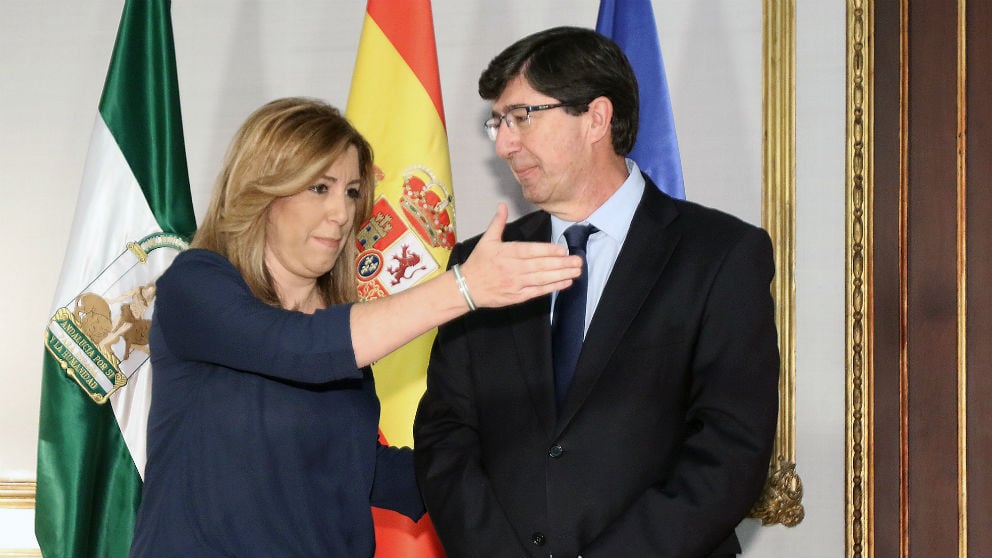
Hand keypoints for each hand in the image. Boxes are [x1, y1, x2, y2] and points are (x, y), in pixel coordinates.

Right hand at [458, 203, 581, 307]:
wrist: (466, 287)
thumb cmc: (478, 263)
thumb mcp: (486, 240)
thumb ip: (497, 223)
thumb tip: (502, 206)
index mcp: (506, 253)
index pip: (531, 251)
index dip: (548, 251)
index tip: (563, 250)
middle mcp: (512, 269)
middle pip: (540, 266)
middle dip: (561, 264)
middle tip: (578, 261)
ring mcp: (516, 283)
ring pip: (542, 279)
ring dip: (561, 275)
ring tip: (576, 271)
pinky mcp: (517, 296)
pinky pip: (537, 291)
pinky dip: (552, 288)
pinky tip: (565, 283)